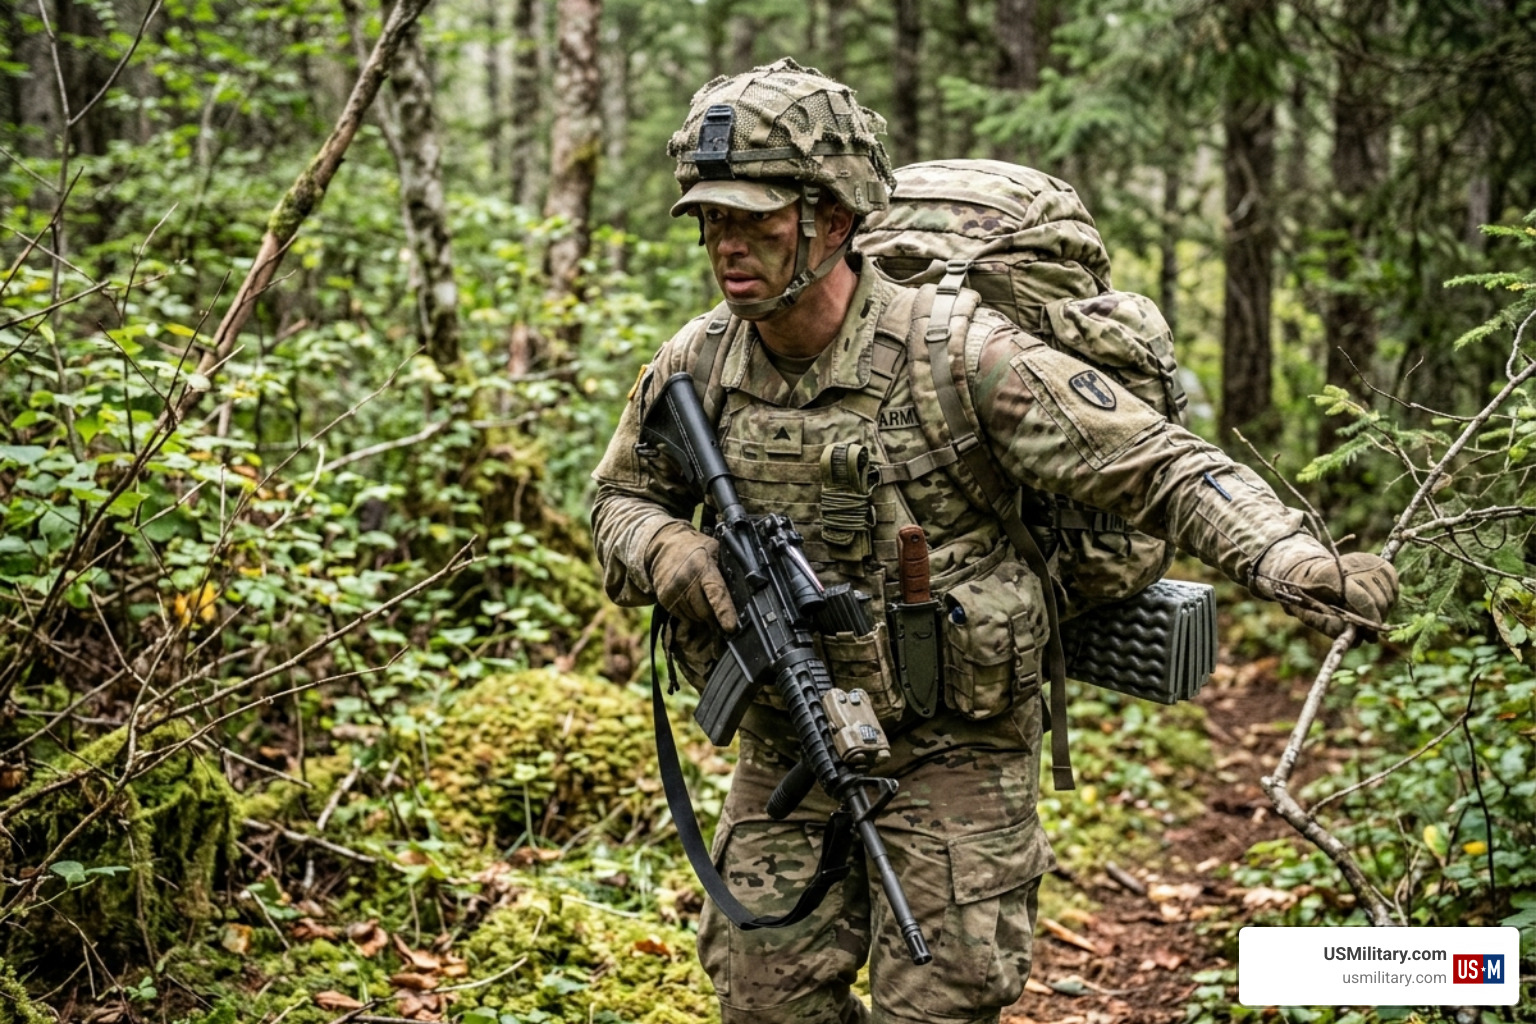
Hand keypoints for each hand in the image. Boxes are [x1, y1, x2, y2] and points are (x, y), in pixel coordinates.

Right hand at [647, 522, 738, 631]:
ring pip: (694, 617)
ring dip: (700, 614)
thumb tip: (746, 589)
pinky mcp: (664, 598)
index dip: (724, 612)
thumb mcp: (714, 551)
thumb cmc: (694, 548)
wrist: (662, 545)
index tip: (730, 627)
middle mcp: (686, 579)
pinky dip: (688, 612)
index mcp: (703, 567)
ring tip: (700, 597)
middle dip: (714, 615)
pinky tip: (689, 598)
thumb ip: (725, 569)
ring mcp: (673, 590)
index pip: (716, 593)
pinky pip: (681, 616)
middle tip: (718, 610)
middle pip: (705, 611)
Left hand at [1253, 533, 1397, 637]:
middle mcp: (1352, 564)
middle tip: (1369, 633)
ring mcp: (1367, 561)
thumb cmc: (1307, 595)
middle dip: (1376, 620)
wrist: (1308, 570)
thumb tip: (1357, 641)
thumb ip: (1329, 625)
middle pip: (1378, 599)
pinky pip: (1394, 586)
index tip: (1371, 637)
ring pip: (1388, 595)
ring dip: (1382, 611)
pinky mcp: (1378, 561)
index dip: (1370, 620)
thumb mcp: (1307, 612)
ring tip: (1367, 616)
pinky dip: (1389, 598)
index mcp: (1331, 575)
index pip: (1362, 599)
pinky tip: (1374, 603)